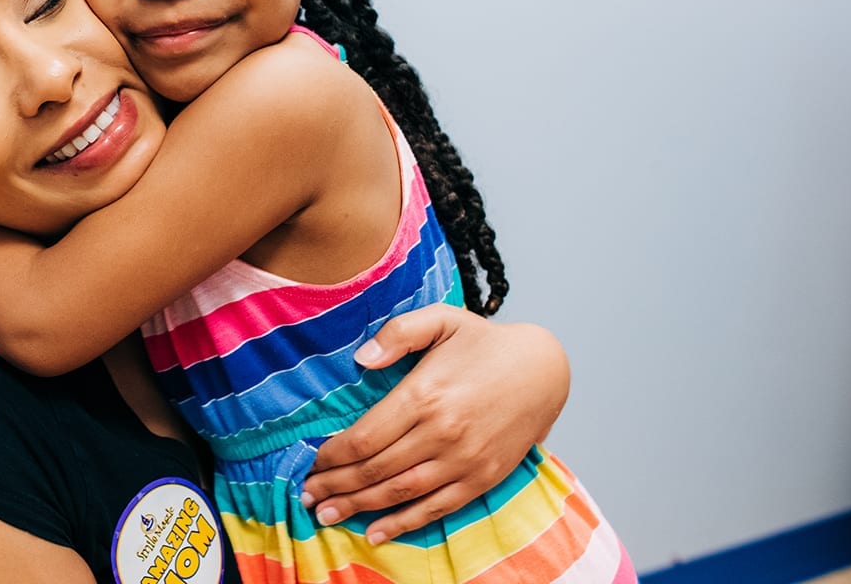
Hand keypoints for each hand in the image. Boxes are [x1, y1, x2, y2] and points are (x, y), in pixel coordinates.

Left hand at [300, 306, 568, 542]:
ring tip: (326, 514)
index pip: (365, 437)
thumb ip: (398, 333)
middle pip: (375, 469)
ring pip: (400, 492)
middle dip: (336, 485)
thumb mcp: (441, 319)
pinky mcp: (482, 478)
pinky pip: (436, 508)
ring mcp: (464, 460)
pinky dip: (403, 523)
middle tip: (306, 496)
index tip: (312, 461)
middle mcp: (443, 433)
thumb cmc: (485, 342)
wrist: (543, 370)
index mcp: (425, 395)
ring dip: (359, 507)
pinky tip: (375, 532)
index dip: (333, 455)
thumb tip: (360, 360)